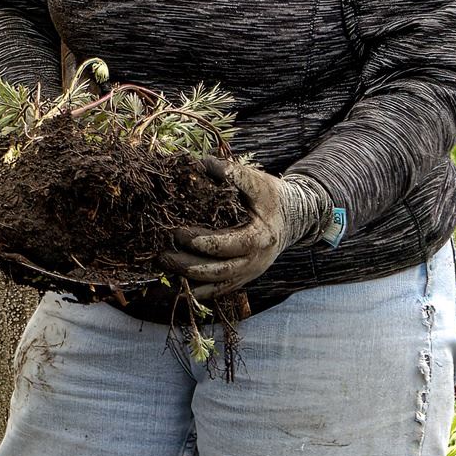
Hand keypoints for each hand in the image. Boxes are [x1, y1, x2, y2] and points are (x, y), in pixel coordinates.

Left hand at [162, 157, 330, 298]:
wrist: (294, 218)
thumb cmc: (271, 196)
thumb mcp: (257, 181)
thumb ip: (232, 173)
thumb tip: (199, 162)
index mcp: (259, 237)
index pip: (228, 245)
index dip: (202, 242)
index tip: (177, 232)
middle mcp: (255, 261)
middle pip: (219, 270)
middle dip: (187, 265)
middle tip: (161, 255)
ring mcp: (249, 273)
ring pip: (216, 285)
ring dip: (187, 281)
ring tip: (162, 269)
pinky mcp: (242, 278)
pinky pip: (218, 291)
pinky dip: (196, 292)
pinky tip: (173, 289)